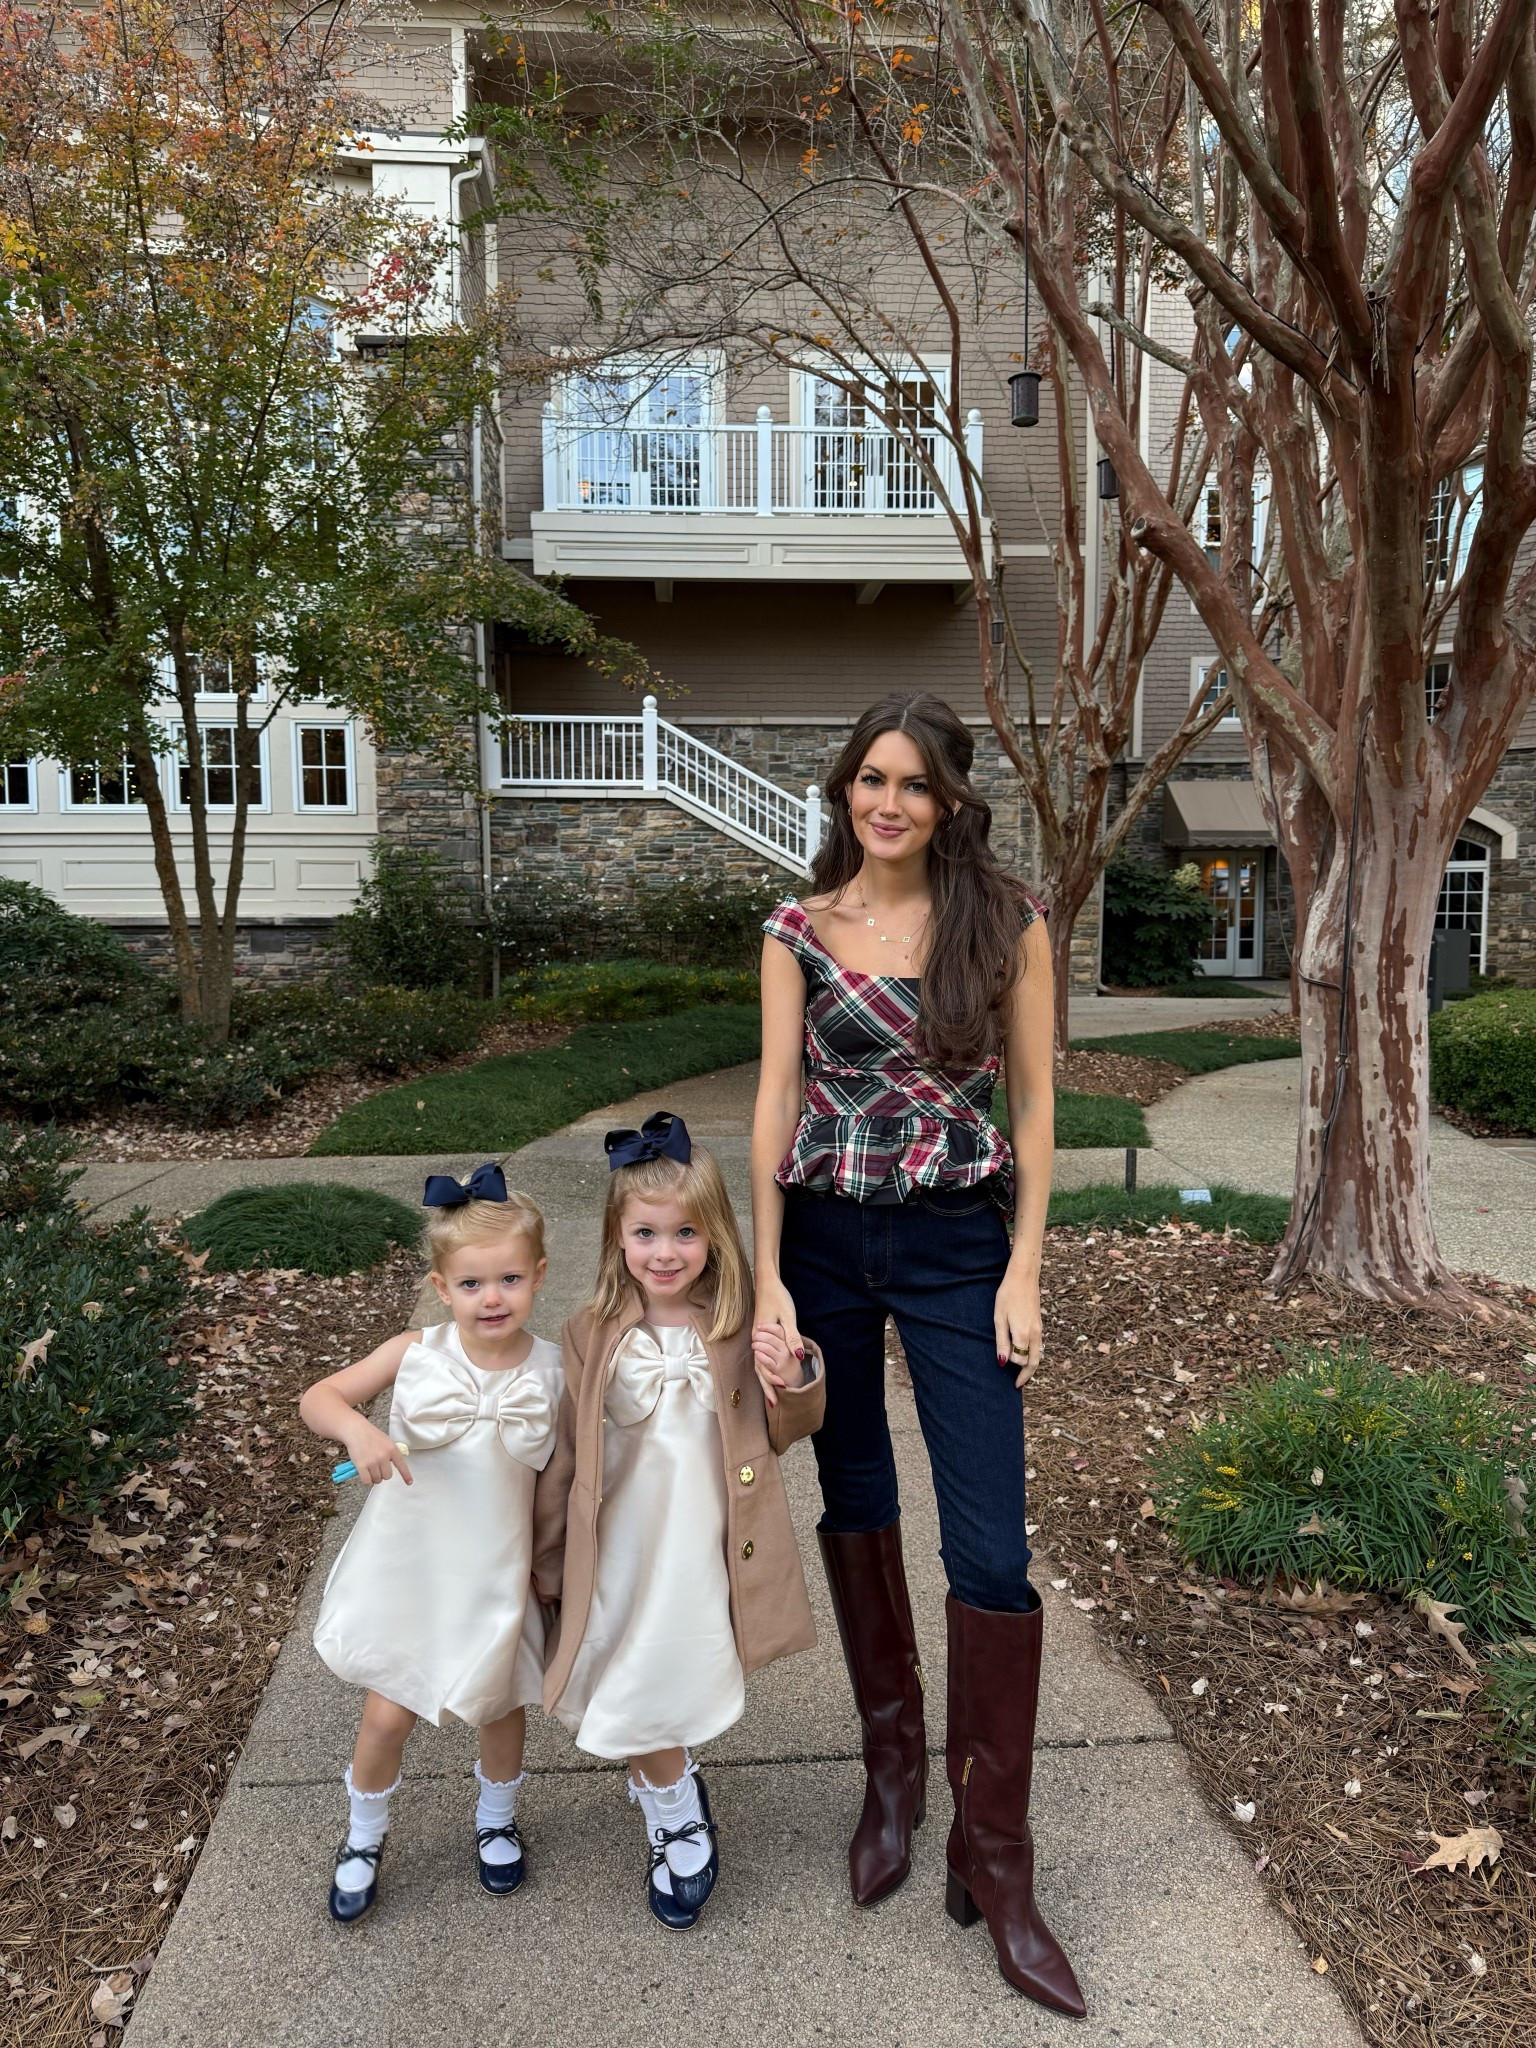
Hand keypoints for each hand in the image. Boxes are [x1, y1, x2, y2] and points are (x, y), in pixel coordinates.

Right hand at [343, 1419, 411, 1486]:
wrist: (356, 1430)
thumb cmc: (371, 1435)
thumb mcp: (386, 1441)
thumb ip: (391, 1453)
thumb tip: (392, 1465)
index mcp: (392, 1449)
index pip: (401, 1465)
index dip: (406, 1475)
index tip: (409, 1482)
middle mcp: (384, 1456)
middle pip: (387, 1476)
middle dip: (382, 1474)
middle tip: (377, 1468)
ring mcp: (373, 1462)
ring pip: (377, 1479)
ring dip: (374, 1477)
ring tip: (369, 1468)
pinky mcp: (362, 1466)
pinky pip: (367, 1481)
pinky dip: (367, 1481)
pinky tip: (365, 1474)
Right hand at [752, 1277, 805, 1409]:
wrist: (767, 1282)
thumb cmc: (778, 1297)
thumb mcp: (788, 1316)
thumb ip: (792, 1337)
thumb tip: (798, 1356)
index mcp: (761, 1339)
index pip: (764, 1367)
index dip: (771, 1382)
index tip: (778, 1397)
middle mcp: (756, 1341)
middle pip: (760, 1369)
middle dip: (767, 1387)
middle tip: (774, 1406)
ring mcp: (757, 1339)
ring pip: (760, 1364)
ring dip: (767, 1379)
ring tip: (773, 1396)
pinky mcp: (761, 1336)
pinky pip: (762, 1357)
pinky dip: (766, 1368)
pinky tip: (772, 1374)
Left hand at [994, 1267, 1042, 1387]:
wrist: (1024, 1277)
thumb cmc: (1007, 1295)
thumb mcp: (999, 1318)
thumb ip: (1002, 1341)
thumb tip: (1003, 1362)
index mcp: (1024, 1334)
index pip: (1020, 1359)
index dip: (1011, 1364)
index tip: (1003, 1366)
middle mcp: (1035, 1334)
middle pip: (1034, 1362)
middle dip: (1026, 1375)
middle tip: (1018, 1385)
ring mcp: (1039, 1329)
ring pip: (1038, 1354)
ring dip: (1031, 1366)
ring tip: (1022, 1374)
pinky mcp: (1040, 1324)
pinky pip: (1038, 1345)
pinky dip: (1033, 1355)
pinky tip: (1026, 1355)